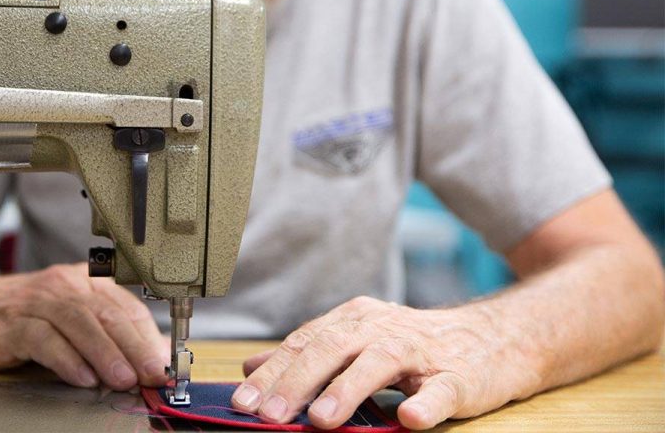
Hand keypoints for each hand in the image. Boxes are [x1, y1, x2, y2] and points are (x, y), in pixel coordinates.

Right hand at [0, 262, 167, 390]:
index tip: (164, 365)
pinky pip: (44, 339)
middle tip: (152, 374)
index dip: (148, 338)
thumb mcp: (72, 318)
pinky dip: (66, 359)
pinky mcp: (13, 324)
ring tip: (123, 379)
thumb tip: (150, 360)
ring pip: (79, 324)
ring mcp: (38, 302)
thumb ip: (109, 334)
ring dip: (105, 353)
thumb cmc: (26, 316)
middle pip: (108, 315)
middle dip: (135, 347)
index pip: (127, 308)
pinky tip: (82, 378)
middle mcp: (65, 285)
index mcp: (87, 281)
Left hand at [231, 296, 540, 429]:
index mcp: (354, 319)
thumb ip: (308, 353)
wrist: (495, 337)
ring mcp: (422, 350)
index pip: (304, 343)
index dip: (272, 372)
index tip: (242, 400)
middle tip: (269, 414)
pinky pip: (441, 390)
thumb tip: (251, 367)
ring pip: (380, 364)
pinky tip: (409, 419)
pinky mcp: (459, 376)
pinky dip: (426, 403)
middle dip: (297, 382)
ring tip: (321, 419)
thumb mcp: (357, 340)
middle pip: (333, 348)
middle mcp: (382, 328)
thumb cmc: (416, 344)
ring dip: (348, 391)